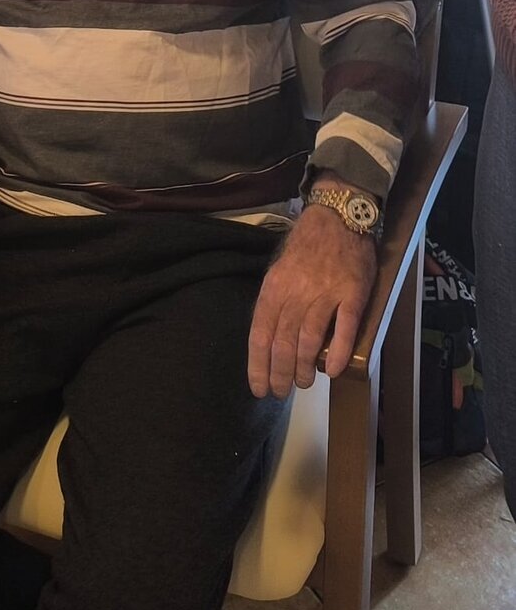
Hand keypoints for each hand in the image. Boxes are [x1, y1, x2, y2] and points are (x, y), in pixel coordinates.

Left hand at [247, 200, 376, 398]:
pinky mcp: (352, 292)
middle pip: (282, 341)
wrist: (336, 216)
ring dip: (304, 367)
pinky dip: (337, 352)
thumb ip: (276, 302)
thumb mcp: (280, 270)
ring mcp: (325, 292)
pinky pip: (343, 327)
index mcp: (274, 287)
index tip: (259, 388)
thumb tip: (271, 339)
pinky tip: (332, 370)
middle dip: (279, 372)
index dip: (258, 364)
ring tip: (305, 384)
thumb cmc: (306, 248)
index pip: (260, 333)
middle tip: (283, 392)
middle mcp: (295, 291)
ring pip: (309, 338)